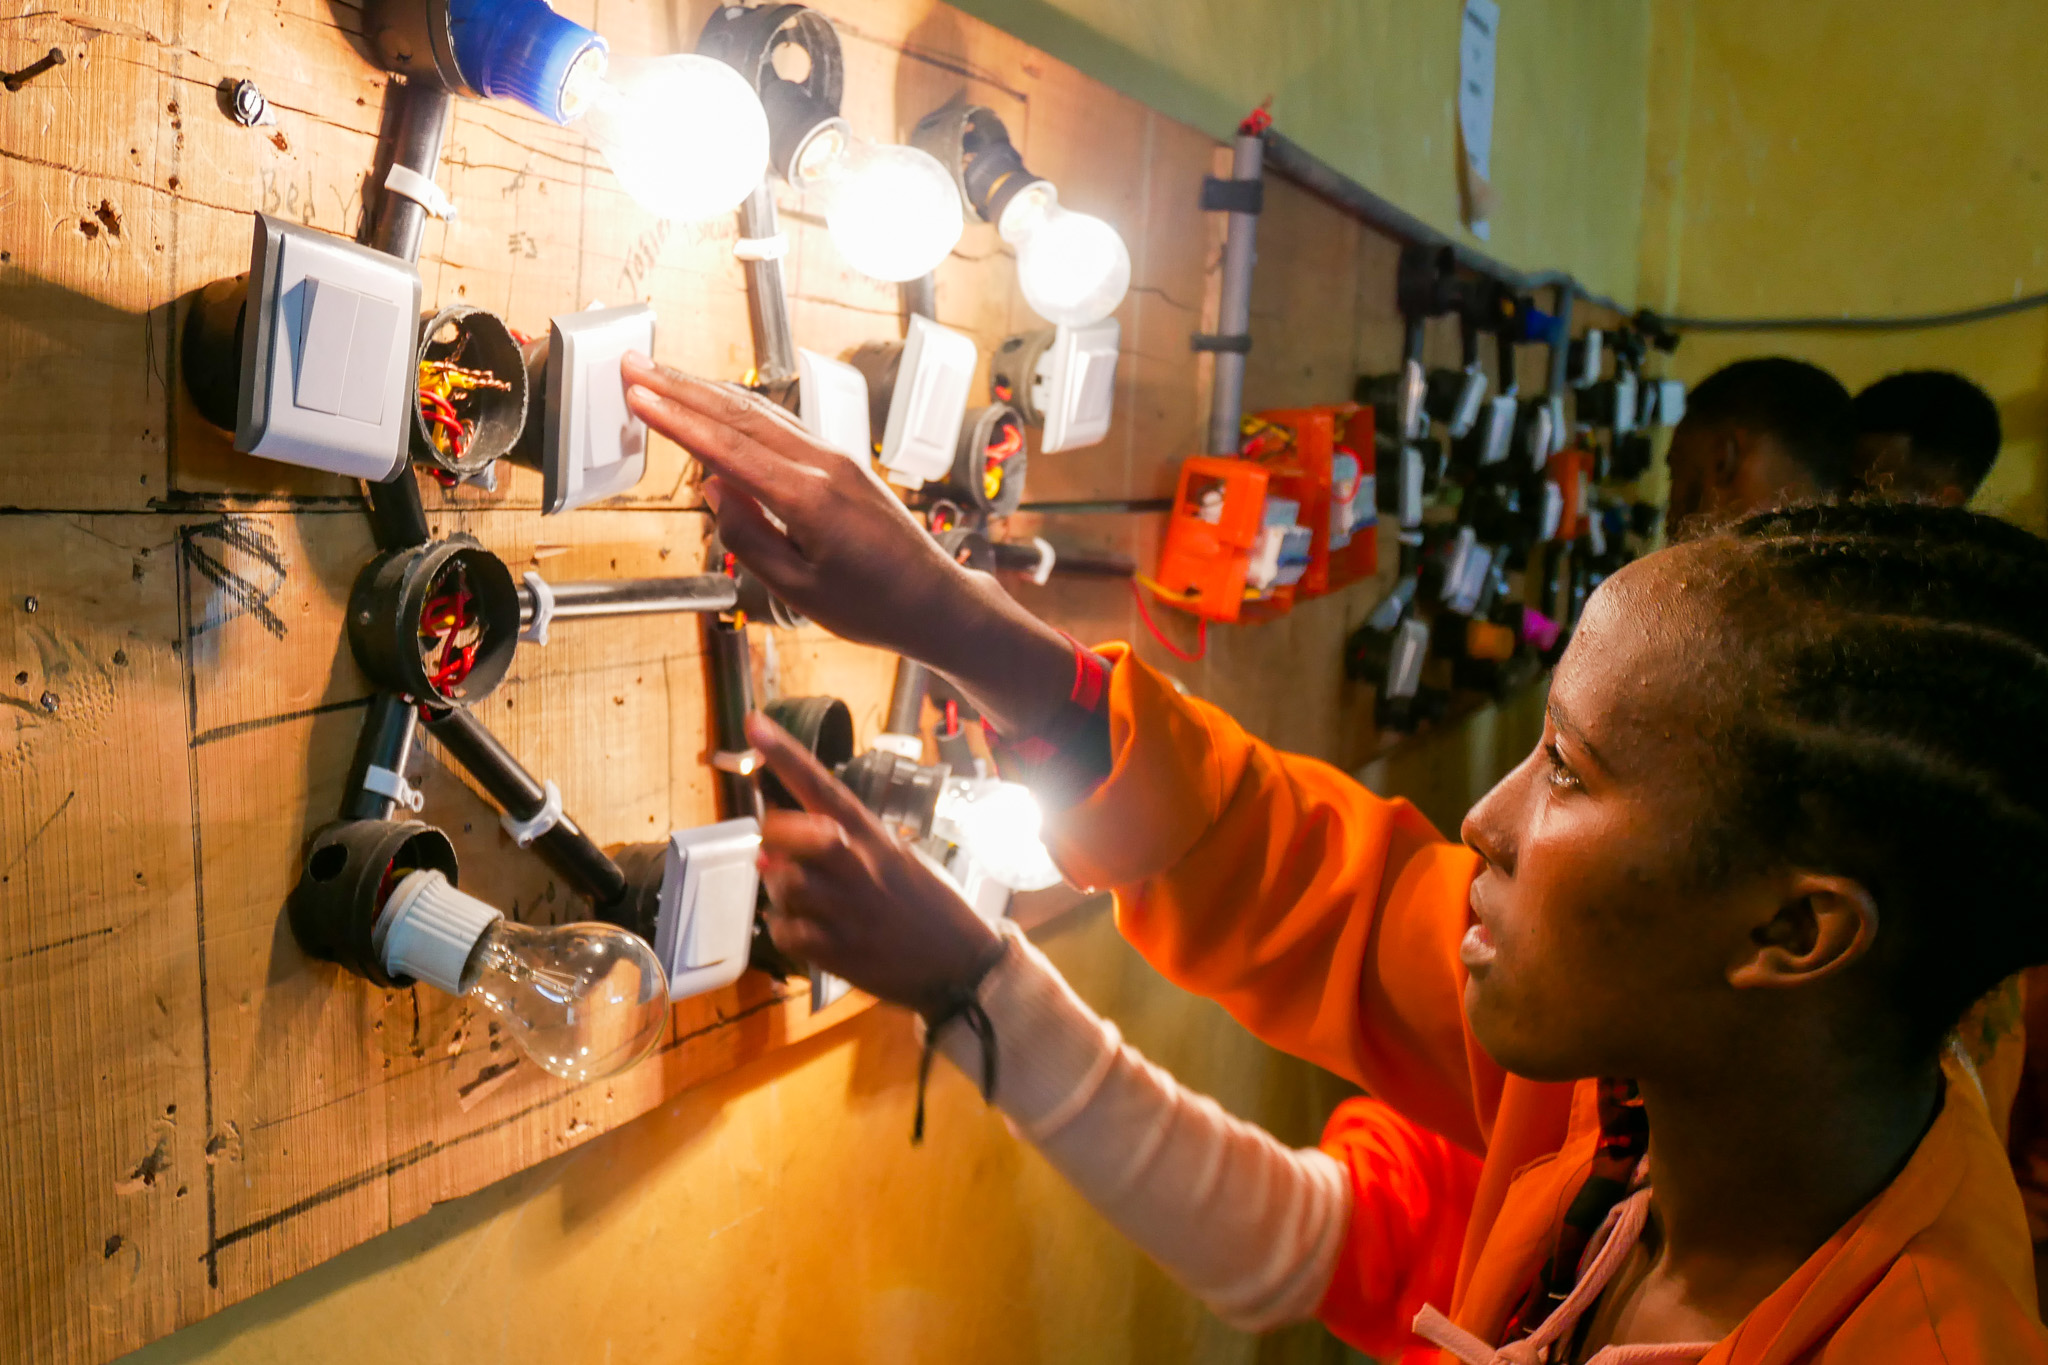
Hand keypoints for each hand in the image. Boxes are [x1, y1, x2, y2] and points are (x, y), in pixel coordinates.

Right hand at [622, 353, 974, 661]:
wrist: (934, 601)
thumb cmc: (874, 605)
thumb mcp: (798, 589)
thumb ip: (749, 538)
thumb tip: (714, 491)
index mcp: (809, 497)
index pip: (727, 447)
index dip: (676, 418)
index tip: (636, 393)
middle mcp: (824, 465)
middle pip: (740, 415)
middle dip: (680, 387)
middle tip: (635, 364)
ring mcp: (835, 458)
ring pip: (761, 413)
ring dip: (708, 392)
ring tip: (663, 377)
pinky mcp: (841, 463)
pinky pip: (784, 426)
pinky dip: (742, 412)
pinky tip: (720, 406)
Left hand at [746, 711, 1002, 1014]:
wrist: (963, 965)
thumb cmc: (927, 906)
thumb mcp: (898, 859)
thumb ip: (842, 848)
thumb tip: (773, 849)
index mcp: (876, 838)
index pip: (824, 787)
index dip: (786, 755)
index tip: (755, 723)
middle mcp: (862, 868)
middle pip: (798, 836)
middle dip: (774, 838)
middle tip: (772, 850)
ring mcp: (851, 911)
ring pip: (785, 886)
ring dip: (780, 891)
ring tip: (801, 901)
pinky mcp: (843, 952)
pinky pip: (788, 933)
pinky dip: (786, 931)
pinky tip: (808, 932)